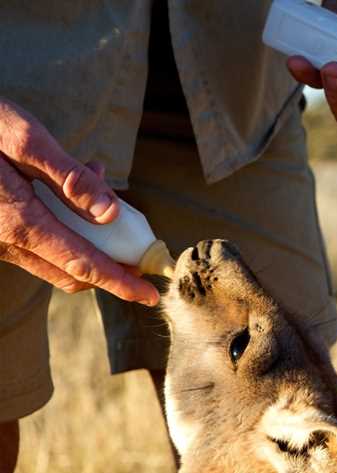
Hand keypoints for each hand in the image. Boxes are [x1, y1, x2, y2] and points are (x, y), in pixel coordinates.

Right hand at [0, 98, 159, 305]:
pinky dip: (67, 224)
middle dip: (111, 264)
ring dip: (90, 236)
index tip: (150, 295)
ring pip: (57, 256)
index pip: (82, 263)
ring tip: (98, 182)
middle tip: (140, 244)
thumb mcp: (25, 140)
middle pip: (72, 270)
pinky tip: (73, 183)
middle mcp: (7, 240)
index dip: (119, 282)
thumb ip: (69, 178)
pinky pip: (39, 240)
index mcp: (19, 222)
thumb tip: (110, 213)